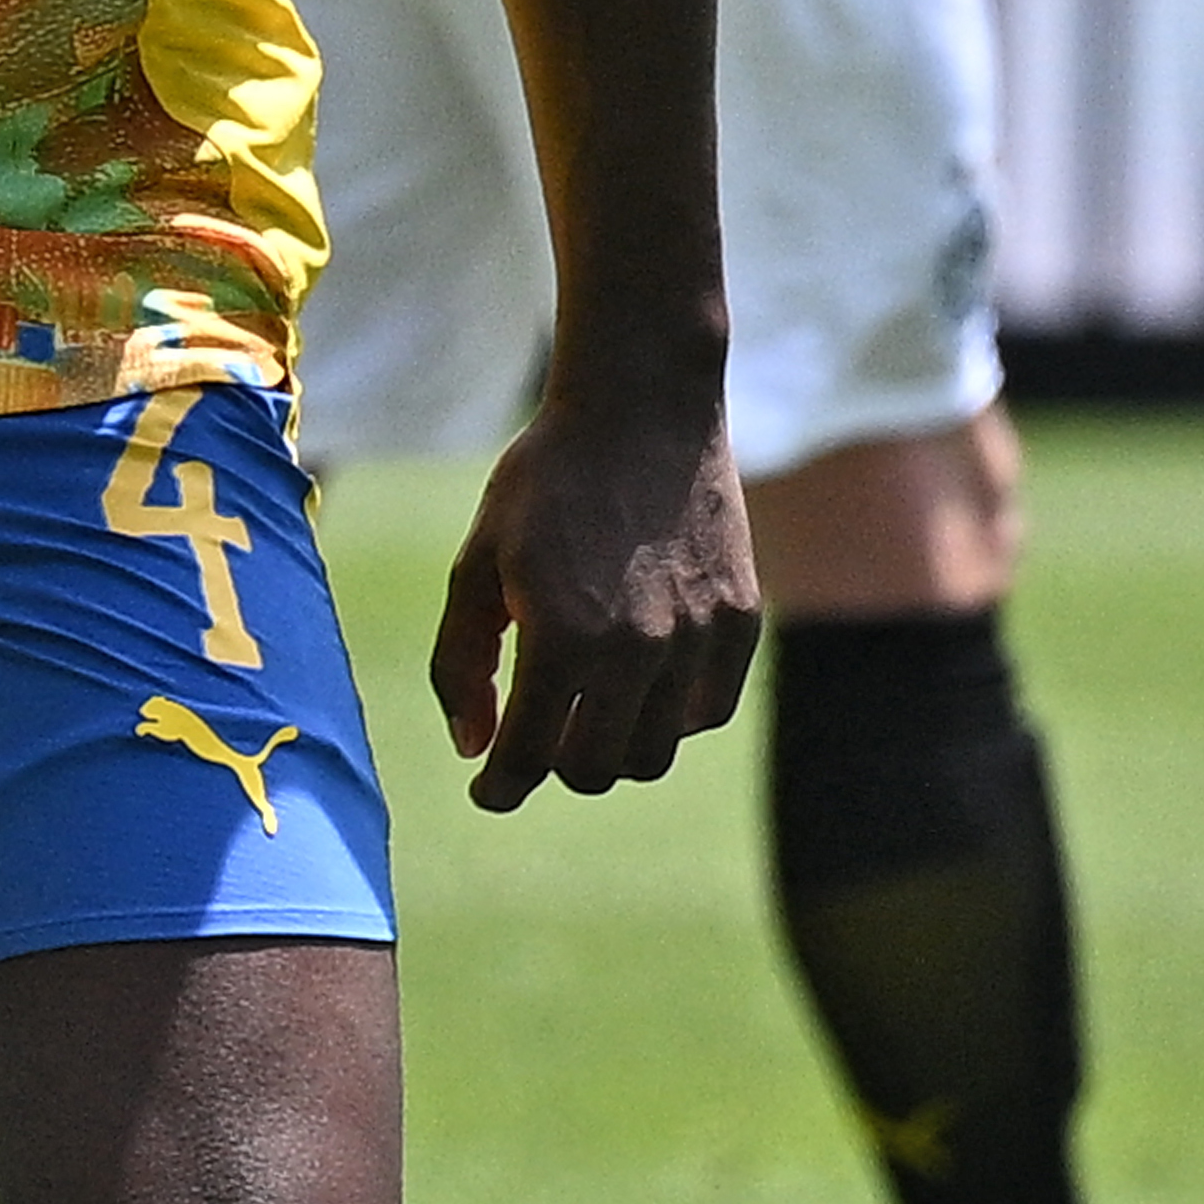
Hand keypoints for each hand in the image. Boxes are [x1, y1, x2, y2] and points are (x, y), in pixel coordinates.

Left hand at [425, 386, 755, 810]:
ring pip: (655, 754)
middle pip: (595, 770)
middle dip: (553, 766)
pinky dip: (668, 716)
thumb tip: (475, 749)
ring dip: (613, 747)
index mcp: (562, 637)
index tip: (489, 792)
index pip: (531, 758)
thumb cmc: (544, 484)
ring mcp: (698, 639)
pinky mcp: (740, 623)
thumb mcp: (477, 563)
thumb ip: (463, 662)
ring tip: (586, 707)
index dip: (501, 788)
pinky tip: (638, 681)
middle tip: (535, 736)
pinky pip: (704, 712)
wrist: (643, 410)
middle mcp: (639, 650)